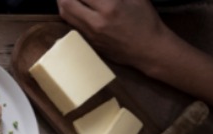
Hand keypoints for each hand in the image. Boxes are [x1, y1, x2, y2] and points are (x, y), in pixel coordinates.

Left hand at [58, 0, 174, 70]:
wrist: (148, 49)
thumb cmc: (146, 21)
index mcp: (110, 8)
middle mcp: (96, 22)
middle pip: (67, 3)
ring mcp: (90, 34)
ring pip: (66, 15)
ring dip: (63, 2)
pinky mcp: (89, 42)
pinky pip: (72, 25)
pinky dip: (69, 13)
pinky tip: (73, 7)